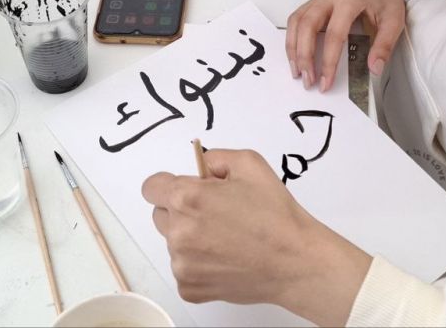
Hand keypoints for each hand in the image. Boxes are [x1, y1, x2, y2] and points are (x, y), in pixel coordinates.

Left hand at [142, 149, 370, 324]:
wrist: (294, 261)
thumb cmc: (275, 213)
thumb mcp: (250, 163)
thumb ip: (214, 158)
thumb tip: (199, 168)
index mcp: (188, 198)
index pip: (151, 188)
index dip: (170, 185)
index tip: (188, 190)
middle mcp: (178, 232)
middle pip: (161, 215)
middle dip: (181, 210)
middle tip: (216, 213)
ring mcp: (182, 264)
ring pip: (174, 243)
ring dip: (191, 237)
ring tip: (227, 237)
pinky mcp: (189, 287)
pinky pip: (184, 268)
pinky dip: (200, 263)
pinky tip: (227, 257)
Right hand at [287, 0, 404, 91]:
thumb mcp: (394, 20)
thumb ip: (384, 45)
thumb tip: (374, 68)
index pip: (334, 35)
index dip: (328, 62)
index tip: (326, 82)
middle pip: (307, 27)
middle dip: (304, 57)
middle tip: (307, 80)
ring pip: (297, 21)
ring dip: (293, 48)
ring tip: (297, 71)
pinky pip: (297, 17)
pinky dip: (293, 37)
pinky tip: (296, 53)